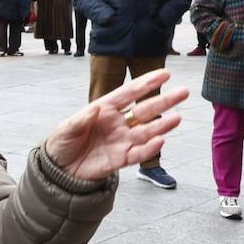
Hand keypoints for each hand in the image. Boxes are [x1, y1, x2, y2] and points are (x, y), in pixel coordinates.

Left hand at [44, 69, 187, 180]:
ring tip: (178, 118)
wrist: (60, 169)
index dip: (146, 83)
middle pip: (144, 110)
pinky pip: (138, 154)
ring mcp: (121, 140)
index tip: (165, 73)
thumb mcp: (66, 129)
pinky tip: (161, 140)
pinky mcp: (121, 159)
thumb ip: (81, 120)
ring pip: (146, 131)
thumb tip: (95, 109)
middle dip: (164, 101)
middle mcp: (117, 123)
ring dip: (162, 125)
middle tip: (183, 92)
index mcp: (104, 109)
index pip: (128, 93)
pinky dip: (149, 148)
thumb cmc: (62, 143)